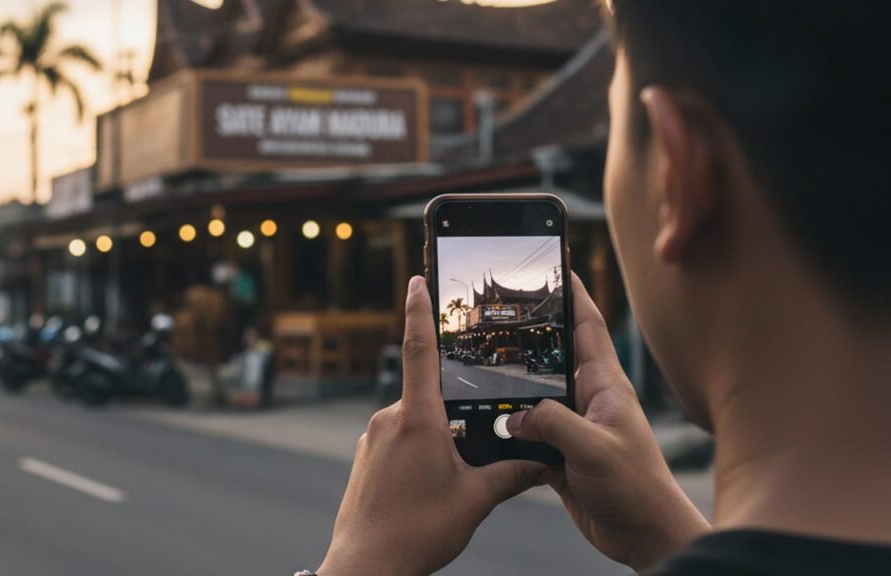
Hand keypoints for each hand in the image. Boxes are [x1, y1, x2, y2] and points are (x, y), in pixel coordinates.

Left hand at [319, 276, 545, 575]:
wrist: (364, 567)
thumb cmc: (416, 533)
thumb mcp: (474, 501)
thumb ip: (510, 474)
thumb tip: (542, 462)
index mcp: (418, 419)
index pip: (418, 350)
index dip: (419, 311)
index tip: (417, 280)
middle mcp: (389, 419)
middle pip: (427, 395)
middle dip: (452, 411)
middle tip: (467, 447)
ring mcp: (372, 437)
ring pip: (414, 422)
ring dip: (436, 439)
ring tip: (448, 480)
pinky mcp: (364, 456)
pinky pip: (397, 441)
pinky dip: (418, 453)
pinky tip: (427, 487)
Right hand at [506, 274, 710, 571]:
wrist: (644, 535)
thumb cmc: (636, 488)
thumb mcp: (593, 447)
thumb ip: (552, 423)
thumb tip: (513, 416)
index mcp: (605, 385)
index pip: (587, 326)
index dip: (572, 294)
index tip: (554, 265)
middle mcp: (588, 400)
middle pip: (553, 355)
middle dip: (529, 334)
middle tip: (499, 312)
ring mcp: (574, 426)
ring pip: (536, 395)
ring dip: (513, 387)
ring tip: (482, 366)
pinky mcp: (561, 453)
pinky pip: (529, 431)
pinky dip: (509, 427)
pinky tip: (487, 423)